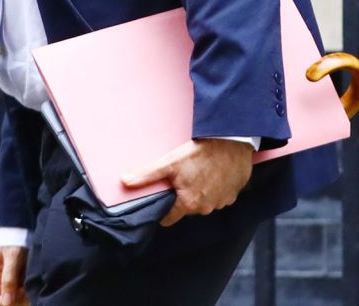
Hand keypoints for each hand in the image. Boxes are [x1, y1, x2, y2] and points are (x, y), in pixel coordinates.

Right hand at [0, 245, 29, 305]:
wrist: (24, 228)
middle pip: (6, 297)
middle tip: (26, 291)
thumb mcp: (12, 259)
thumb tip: (6, 303)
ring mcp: (12, 276)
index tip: (17, 299)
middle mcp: (2, 277)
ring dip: (23, 294)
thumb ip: (8, 279)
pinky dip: (28, 288)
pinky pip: (24, 287)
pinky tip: (34, 282)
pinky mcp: (22, 274)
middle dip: (16, 298)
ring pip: (16, 294)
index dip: (4, 302)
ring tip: (31, 284)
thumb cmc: (15, 241)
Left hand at [121, 138, 253, 226]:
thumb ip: (147, 175)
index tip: (164, 198)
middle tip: (183, 178)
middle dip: (184, 196)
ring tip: (200, 172)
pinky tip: (214, 172)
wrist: (230, 140)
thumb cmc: (199, 152)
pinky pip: (221, 196)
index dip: (164, 209)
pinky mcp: (233, 194)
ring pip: (205, 202)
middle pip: (188, 208)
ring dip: (202, 192)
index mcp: (188, 203)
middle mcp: (206, 208)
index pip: (170, 217)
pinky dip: (217, 187)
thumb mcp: (169, 162)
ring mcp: (222, 202)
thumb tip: (125, 182)